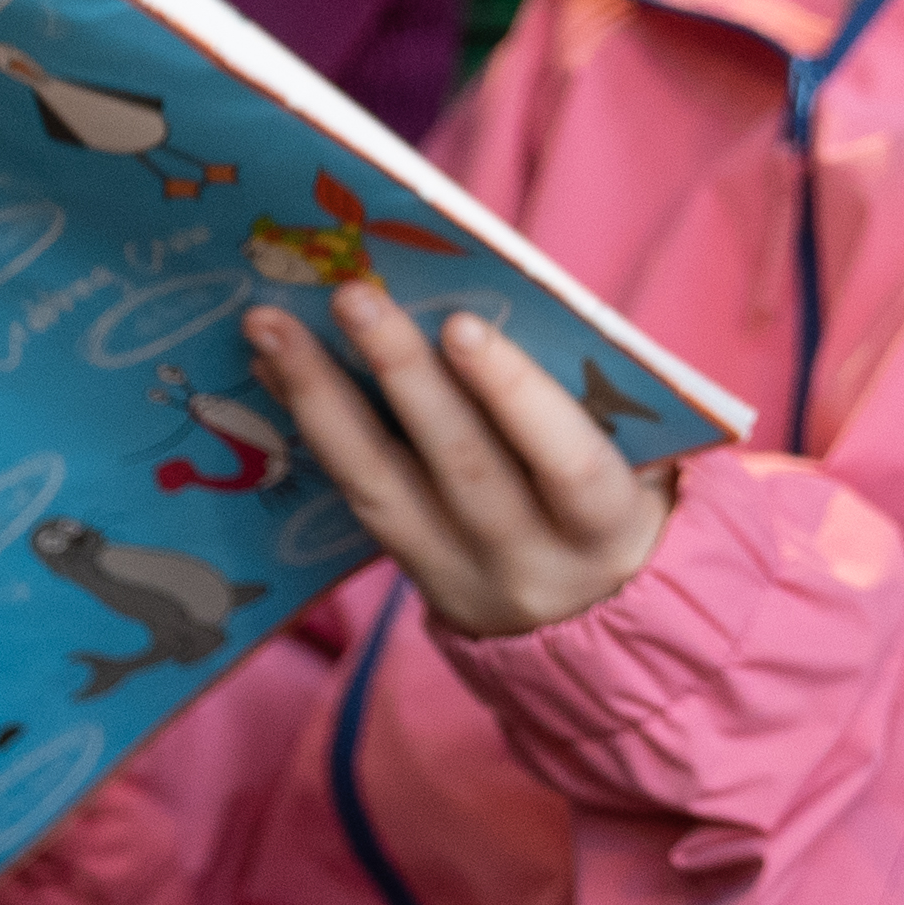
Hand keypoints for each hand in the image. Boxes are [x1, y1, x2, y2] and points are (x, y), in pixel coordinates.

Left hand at [250, 285, 671, 638]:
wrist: (598, 614)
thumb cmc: (616, 491)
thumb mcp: (632, 455)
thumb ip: (580, 392)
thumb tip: (481, 290)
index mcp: (606, 525)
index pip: (566, 462)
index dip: (515, 394)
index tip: (463, 325)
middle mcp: (531, 562)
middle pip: (461, 467)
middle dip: (401, 373)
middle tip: (351, 295)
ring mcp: (461, 576)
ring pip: (382, 486)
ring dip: (321, 397)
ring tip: (271, 325)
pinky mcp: (411, 573)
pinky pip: (354, 497)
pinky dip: (312, 425)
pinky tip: (272, 369)